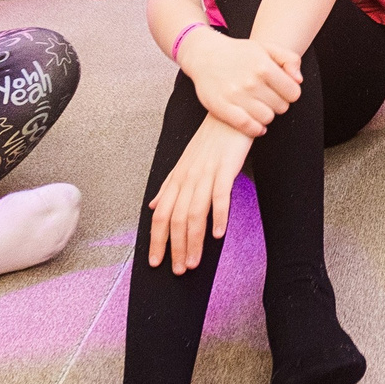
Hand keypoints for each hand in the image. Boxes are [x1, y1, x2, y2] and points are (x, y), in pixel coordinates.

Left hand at [144, 118, 252, 272]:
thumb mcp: (185, 162)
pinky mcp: (225, 168)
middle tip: (179, 270)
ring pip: (194, 213)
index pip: (161, 215)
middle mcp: (187, 178)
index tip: (156, 262)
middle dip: (175, 248)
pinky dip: (218, 216)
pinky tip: (218, 234)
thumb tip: (154, 203)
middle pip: (176, 219)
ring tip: (194, 262)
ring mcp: (206, 173)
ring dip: (193, 241)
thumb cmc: (211, 139)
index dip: (157, 239)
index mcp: (177, 178)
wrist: (230, 113)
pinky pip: (219, 196)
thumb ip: (169, 185)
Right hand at [181, 28, 303, 137]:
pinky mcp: (222, 107)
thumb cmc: (239, 53)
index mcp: (264, 66)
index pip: (293, 93)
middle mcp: (251, 82)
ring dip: (266, 115)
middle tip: (268, 98)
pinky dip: (255, 129)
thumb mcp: (267, 47)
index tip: (282, 91)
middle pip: (282, 107)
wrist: (205, 55)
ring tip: (260, 107)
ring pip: (267, 118)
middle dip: (278, 103)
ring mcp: (236, 96)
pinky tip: (256, 124)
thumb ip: (289, 59)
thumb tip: (298, 80)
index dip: (290, 93)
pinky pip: (247, 126)